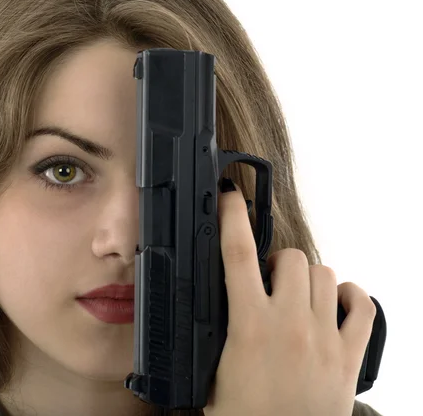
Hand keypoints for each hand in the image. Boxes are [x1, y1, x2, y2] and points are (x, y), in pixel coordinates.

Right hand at [204, 181, 376, 415]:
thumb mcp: (212, 372)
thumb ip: (212, 335)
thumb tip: (207, 307)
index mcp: (249, 325)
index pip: (238, 254)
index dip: (232, 218)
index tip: (229, 197)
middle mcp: (290, 323)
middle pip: (290, 257)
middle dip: (278, 260)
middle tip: (268, 279)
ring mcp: (324, 336)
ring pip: (325, 274)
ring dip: (308, 276)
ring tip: (298, 295)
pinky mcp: (349, 355)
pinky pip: (362, 306)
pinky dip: (351, 296)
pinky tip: (337, 302)